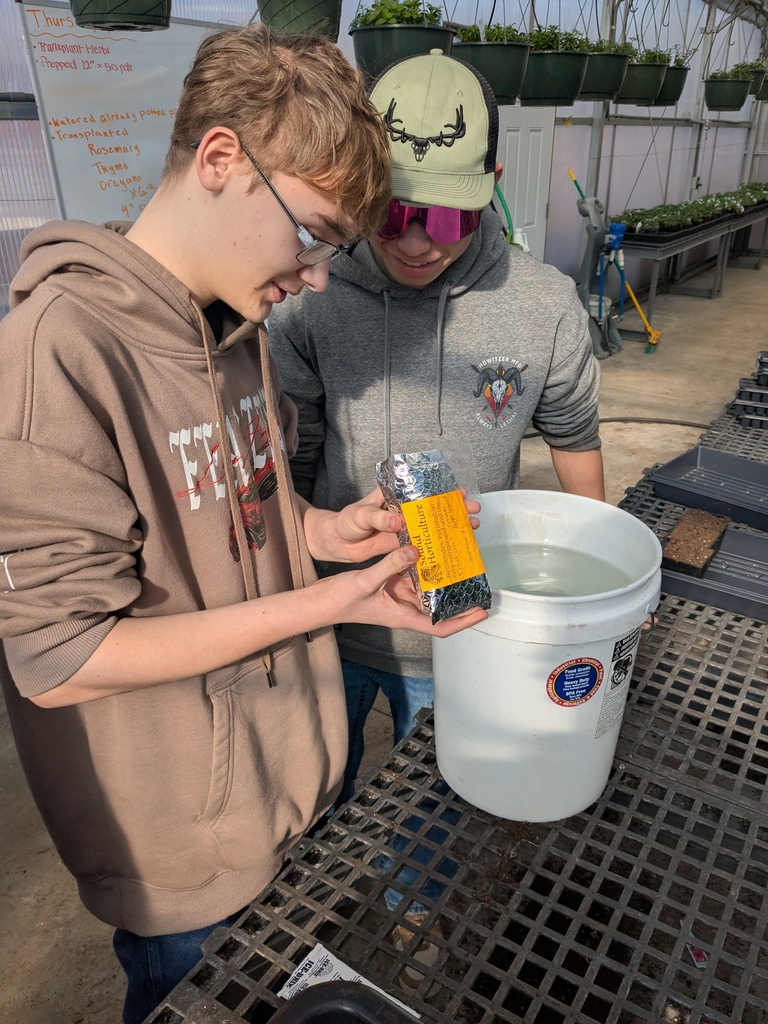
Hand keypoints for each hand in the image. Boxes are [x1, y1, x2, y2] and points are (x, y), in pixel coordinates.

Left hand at [302, 486, 482, 563]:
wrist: (333, 543)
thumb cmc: (345, 522)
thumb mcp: (360, 515)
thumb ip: (378, 517)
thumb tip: (398, 521)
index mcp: (394, 498)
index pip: (422, 490)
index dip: (442, 490)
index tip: (459, 492)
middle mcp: (403, 513)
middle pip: (434, 509)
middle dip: (455, 509)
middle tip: (472, 511)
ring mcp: (404, 531)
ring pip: (432, 529)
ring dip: (450, 529)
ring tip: (470, 529)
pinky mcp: (401, 548)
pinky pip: (422, 548)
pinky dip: (436, 550)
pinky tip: (451, 551)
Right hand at [313, 542, 488, 635]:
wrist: (320, 601)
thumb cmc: (340, 600)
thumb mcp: (366, 581)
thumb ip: (391, 565)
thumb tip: (415, 550)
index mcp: (403, 615)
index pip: (440, 626)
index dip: (463, 621)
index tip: (483, 610)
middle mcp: (405, 607)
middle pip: (439, 607)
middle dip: (459, 597)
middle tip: (477, 579)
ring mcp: (398, 596)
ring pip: (427, 589)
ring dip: (442, 578)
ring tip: (460, 562)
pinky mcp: (390, 585)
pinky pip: (412, 576)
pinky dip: (422, 566)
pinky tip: (430, 551)